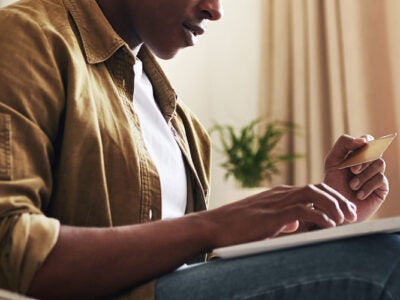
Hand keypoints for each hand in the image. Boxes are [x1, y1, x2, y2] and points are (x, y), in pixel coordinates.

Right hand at [204, 184, 356, 247]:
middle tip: (350, 213)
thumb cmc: (236, 225)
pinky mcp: (274, 214)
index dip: (330, 198)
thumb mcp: (262, 221)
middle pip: (317, 188)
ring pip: (314, 194)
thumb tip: (295, 225)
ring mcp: (277, 202)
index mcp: (278, 194)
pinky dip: (320, 216)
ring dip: (333, 205)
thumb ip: (280, 220)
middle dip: (337, 199)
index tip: (342, 210)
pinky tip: (329, 226)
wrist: (215, 225)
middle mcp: (280, 194)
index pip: (311, 190)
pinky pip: (304, 210)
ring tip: (344, 219)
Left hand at [323, 134, 388, 220]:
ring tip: (352, 186)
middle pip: (375, 150)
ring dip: (364, 175)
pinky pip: (381, 179)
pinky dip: (367, 186)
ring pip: (379, 163)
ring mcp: (376, 174)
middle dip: (363, 160)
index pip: (367, 139)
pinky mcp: (381, 188)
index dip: (364, 142)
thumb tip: (362, 140)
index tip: (356, 149)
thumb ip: (343, 145)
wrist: (335, 209)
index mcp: (356, 154)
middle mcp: (368, 163)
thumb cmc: (332, 184)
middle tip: (352, 171)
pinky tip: (359, 195)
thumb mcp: (332, 161)